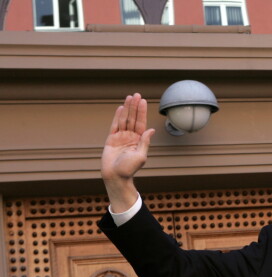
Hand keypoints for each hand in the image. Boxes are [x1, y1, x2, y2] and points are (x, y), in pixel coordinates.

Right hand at [101, 93, 154, 211]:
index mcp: (139, 141)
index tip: (143, 101)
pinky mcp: (111, 140)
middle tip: (136, 94)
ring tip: (129, 97)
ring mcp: (120, 138)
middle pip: (133, 118)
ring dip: (127, 108)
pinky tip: (121, 108)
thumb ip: (145, 142)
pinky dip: (117, 117)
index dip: (142, 112)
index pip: (141, 123)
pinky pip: (114, 126)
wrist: (115, 177)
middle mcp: (130, 137)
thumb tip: (151, 130)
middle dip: (135, 107)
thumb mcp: (141, 156)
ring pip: (124, 120)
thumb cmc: (130, 169)